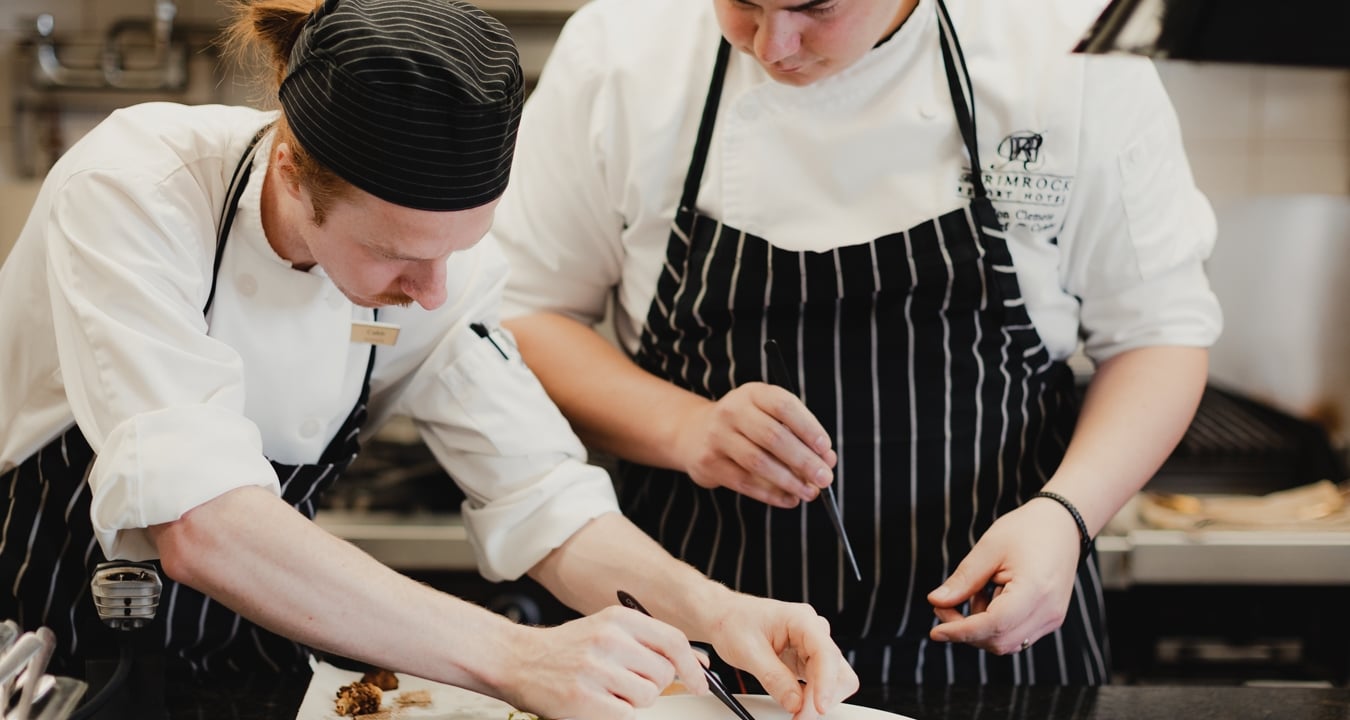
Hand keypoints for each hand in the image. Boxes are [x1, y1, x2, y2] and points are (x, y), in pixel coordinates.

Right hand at [500, 606, 708, 719]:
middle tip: (627, 680)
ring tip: (609, 689)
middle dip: (654, 683)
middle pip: (663, 672)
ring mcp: (595, 669)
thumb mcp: (609, 630)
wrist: (519, 659)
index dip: (692, 665)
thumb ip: (650, 642)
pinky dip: (618, 713)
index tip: (700, 682)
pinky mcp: (583, 698)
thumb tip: (696, 661)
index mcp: (618, 618)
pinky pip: (627, 714)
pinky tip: (598, 700)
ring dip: (634, 699)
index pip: (673, 641)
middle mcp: (608, 639)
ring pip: (647, 695)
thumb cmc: (567, 647)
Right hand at [675, 383, 836, 507]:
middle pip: (773, 436)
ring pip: (758, 461)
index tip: (826, 449)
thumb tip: (827, 460)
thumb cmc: (746, 425)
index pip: (784, 406)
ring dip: (789, 480)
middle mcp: (732, 410)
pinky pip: (744, 482)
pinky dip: (771, 494)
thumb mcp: (769, 417)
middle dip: (803, 460)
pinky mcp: (709, 462)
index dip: (808, 428)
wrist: (695, 432)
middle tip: (825, 478)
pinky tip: (790, 500)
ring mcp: (717, 436)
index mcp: (753, 393)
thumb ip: (799, 435)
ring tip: (810, 492)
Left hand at [705, 594, 857, 719]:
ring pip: (831, 680)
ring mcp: (811, 646)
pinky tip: (795, 705)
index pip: (826, 653)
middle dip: (821, 697)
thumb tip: (794, 702)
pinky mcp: (805, 659)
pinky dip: (809, 698)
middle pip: (837, 671)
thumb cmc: (733, 622)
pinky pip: (818, 683)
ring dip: (816, 700)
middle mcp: (812, 631)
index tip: (819, 707)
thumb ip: (773, 677)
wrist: (723, 617)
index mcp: (801, 620)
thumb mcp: (748, 651)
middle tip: (800, 716)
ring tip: (796, 713)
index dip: (827, 683)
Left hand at [925, 497, 1082, 653]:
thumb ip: (964, 579)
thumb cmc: (1026, 530)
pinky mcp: (1050, 619)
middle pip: (999, 640)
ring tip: (976, 591)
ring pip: (1006, 643)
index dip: (961, 631)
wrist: (1062, 524)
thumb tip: (936, 601)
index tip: (935, 631)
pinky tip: (990, 597)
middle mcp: (1048, 611)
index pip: (994, 625)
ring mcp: (1052, 618)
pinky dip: (994, 625)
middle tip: (943, 605)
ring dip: (980, 627)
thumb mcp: (989, 548)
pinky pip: (1016, 635)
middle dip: (965, 630)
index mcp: (1035, 590)